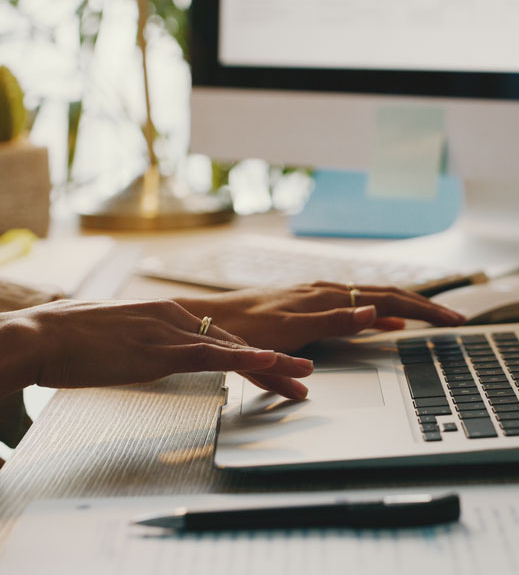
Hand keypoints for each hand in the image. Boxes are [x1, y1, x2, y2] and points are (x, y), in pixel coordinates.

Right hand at [0, 299, 312, 398]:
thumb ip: (139, 344)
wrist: (40, 337)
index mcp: (166, 315)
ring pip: (235, 348)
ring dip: (274, 364)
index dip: (252, 353)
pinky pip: (211, 355)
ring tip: (304, 376)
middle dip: (275, 361)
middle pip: (238, 342)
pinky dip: (243, 358)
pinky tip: (268, 361)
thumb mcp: (116, 340)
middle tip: (305, 374)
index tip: (276, 364)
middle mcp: (176, 319)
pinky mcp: (161, 350)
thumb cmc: (68, 341)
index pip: (221, 337)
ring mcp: (170, 332)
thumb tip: (142, 354)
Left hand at [175, 281, 466, 353]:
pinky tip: (387, 323)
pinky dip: (382, 314)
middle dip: (426, 307)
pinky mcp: (313, 305)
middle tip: (457, 320)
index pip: (392, 300)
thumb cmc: (246, 329)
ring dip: (407, 308)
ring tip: (433, 318)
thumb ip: (336, 322)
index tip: (454, 321)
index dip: (426, 310)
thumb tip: (377, 312)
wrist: (210, 322)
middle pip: (390, 295)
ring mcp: (322, 296)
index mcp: (330, 296)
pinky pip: (358, 307)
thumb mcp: (291, 329)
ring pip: (376, 299)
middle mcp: (329, 291)